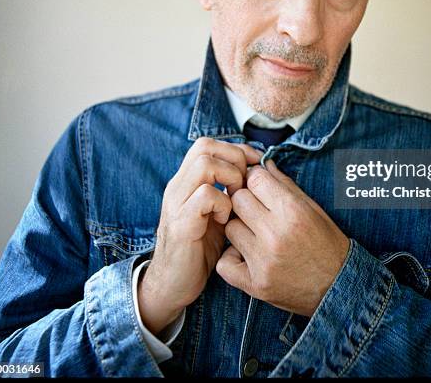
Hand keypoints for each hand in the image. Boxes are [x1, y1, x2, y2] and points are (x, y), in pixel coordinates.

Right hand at [137, 137, 261, 334]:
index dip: (236, 149)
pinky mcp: (181, 224)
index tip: (255, 165)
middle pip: (204, 146)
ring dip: (229, 178)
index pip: (208, 144)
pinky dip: (222, 203)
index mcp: (186, 181)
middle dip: (234, 159)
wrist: (173, 285)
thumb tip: (257, 172)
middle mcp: (178, 186)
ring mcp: (176, 203)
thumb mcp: (216, 214)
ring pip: (204, 164)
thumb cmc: (199, 248)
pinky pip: (205, 196)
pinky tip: (226, 220)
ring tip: (236, 200)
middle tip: (245, 184)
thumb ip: (229, 192)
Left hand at [216, 159, 349, 316]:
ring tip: (255, 233)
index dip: (255, 179)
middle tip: (256, 210)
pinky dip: (232, 258)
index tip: (260, 187)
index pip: (255, 178)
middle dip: (245, 200)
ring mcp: (264, 261)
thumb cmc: (327, 243)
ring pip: (229, 227)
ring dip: (239, 227)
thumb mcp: (312, 208)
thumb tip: (263, 163)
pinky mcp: (256, 285)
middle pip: (238, 199)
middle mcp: (276, 234)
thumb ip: (285, 184)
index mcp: (293, 211)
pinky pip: (224, 263)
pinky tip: (246, 256)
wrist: (338, 286)